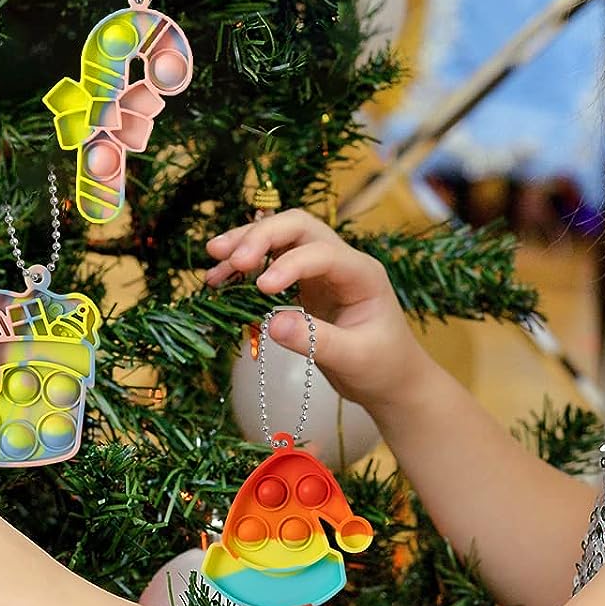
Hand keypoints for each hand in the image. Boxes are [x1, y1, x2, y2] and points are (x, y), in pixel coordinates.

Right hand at [202, 209, 421, 409]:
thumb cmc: (382, 367)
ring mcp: (320, 269)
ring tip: (213, 260)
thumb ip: (315, 340)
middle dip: (262, 236)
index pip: (322, 253)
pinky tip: (220, 280)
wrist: (391, 378)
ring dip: (245, 244)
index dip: (289, 264)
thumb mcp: (353, 358)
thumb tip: (270, 324)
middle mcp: (341, 261)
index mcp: (362, 273)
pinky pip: (270, 262)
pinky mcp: (303, 283)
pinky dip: (245, 268)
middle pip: (298, 226)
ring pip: (280, 237)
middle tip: (230, 259)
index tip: (262, 288)